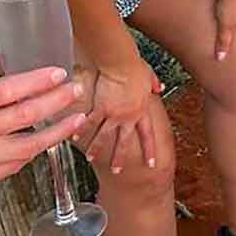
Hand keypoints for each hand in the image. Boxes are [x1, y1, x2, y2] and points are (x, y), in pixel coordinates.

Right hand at [0, 66, 84, 198]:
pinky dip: (32, 152)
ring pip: (27, 146)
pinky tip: (46, 141)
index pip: (6, 90)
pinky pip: (13, 166)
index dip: (37, 81)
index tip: (59, 73)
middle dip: (56, 102)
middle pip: (23, 116)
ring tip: (76, 119)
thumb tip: (24, 84)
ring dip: (56, 132)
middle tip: (76, 91)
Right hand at [75, 56, 163, 172]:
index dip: (150, 150)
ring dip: (97, 148)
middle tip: (117, 171)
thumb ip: (153, 83)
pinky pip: (90, 122)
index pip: (148, 135)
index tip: (151, 164)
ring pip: (104, 136)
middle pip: (124, 142)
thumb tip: (159, 87)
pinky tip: (75, 137)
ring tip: (90, 158)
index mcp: (142, 110)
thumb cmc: (134, 66)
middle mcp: (127, 117)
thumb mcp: (148, 75)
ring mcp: (113, 114)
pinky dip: (82, 130)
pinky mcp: (100, 108)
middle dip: (119, 157)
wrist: (120, 64)